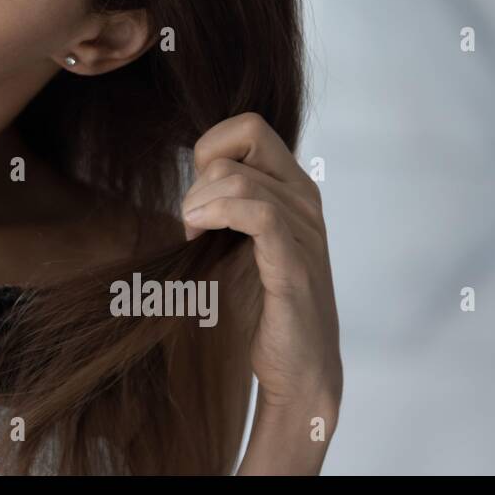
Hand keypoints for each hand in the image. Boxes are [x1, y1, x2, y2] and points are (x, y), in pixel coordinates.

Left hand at [181, 113, 342, 415]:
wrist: (296, 368)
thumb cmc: (260, 304)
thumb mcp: (235, 239)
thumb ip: (222, 202)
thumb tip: (190, 178)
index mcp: (290, 188)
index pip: (249, 126)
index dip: (210, 150)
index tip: (198, 196)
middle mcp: (303, 200)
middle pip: (245, 137)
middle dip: (202, 172)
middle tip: (193, 219)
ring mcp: (304, 230)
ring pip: (239, 179)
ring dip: (199, 202)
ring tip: (194, 234)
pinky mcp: (294, 264)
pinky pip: (260, 214)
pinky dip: (219, 214)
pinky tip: (200, 233)